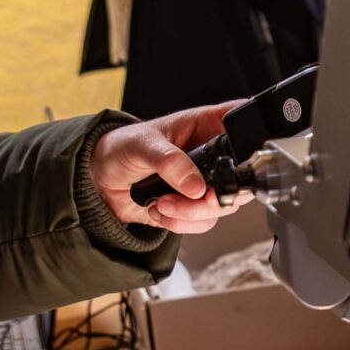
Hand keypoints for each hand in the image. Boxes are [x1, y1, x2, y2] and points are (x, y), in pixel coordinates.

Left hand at [91, 103, 248, 231]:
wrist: (100, 180)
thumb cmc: (121, 147)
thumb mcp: (143, 145)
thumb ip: (169, 162)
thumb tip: (194, 184)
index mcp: (207, 126)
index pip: (243, 126)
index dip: (250, 143)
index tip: (231, 163)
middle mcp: (212, 156)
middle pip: (241, 179)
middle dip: (215, 197)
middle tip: (193, 197)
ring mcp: (204, 183)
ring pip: (222, 207)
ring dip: (190, 213)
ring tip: (163, 202)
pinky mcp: (194, 207)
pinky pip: (203, 223)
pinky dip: (180, 223)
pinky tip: (160, 209)